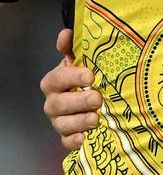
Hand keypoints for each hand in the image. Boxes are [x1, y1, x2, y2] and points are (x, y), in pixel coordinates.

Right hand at [40, 29, 100, 149]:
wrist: (95, 101)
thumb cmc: (88, 78)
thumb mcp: (83, 61)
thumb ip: (74, 48)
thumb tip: (66, 33)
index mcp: (56, 82)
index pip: (57, 79)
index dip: (71, 77)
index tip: (90, 76)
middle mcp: (54, 102)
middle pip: (59, 104)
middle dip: (78, 101)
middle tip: (97, 98)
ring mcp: (60, 121)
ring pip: (63, 124)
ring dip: (80, 121)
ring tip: (96, 118)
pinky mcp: (68, 137)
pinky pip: (66, 142)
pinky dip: (74, 141)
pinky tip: (85, 138)